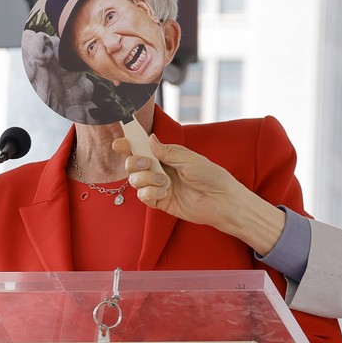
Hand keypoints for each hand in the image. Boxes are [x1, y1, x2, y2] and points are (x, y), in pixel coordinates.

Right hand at [113, 133, 285, 254]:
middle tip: (146, 163)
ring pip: (135, 181)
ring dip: (146, 179)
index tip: (120, 143)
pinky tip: (164, 193)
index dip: (129, 145)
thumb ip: (167, 152)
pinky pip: (143, 197)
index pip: (143, 148)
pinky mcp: (160, 202)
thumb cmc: (211, 176)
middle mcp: (160, 170)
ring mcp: (159, 186)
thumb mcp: (189, 159)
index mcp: (167, 156)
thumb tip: (150, 140)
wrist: (222, 201)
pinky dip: (150, 193)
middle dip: (134, 162)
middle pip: (133, 164)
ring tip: (164, 182)